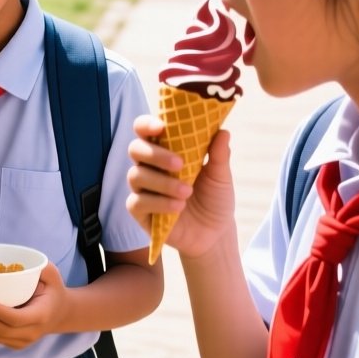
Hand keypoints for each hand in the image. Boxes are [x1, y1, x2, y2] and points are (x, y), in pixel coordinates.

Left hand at [0, 263, 68, 349]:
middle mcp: (32, 332)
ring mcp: (22, 341)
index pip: (17, 319)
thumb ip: (41, 267)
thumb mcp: (53, 276)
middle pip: (2, 331)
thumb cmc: (53, 290)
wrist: (60, 314)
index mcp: (41, 315)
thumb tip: (25, 258)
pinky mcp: (14, 343)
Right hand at [127, 122, 236, 259]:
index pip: (145, 130)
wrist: (216, 233)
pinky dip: (158, 203)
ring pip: (136, 176)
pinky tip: (178, 207)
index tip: (162, 126)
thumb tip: (223, 132)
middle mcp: (149, 167)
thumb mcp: (220, 177)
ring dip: (162, 182)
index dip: (147, 124)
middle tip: (180, 163)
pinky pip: (137, 202)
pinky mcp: (140, 212)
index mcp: (165, 150)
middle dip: (155, 154)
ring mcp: (142, 189)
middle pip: (135, 149)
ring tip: (187, 192)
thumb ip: (219, 155)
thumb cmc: (214, 198)